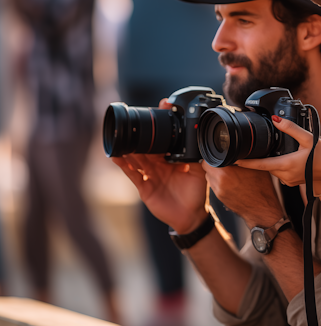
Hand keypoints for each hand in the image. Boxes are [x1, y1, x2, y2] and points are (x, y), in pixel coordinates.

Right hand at [112, 98, 207, 233]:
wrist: (191, 216)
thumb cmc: (196, 194)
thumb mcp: (199, 171)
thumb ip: (195, 155)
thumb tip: (199, 138)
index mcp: (170, 159)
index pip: (162, 141)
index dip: (159, 128)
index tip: (160, 110)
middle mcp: (158, 165)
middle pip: (146, 147)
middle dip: (140, 135)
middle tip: (133, 120)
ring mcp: (149, 175)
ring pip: (136, 158)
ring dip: (128, 148)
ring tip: (119, 135)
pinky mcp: (144, 187)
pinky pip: (132, 175)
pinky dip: (124, 165)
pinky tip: (116, 156)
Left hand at [202, 163, 283, 227]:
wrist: (262, 210)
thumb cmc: (262, 190)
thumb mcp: (256, 167)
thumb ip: (244, 158)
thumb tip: (238, 150)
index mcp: (226, 173)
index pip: (209, 160)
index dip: (215, 156)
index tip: (221, 156)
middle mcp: (219, 182)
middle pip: (207, 168)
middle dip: (214, 164)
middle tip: (225, 163)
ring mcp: (218, 191)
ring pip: (209, 176)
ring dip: (216, 173)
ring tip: (229, 173)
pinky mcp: (220, 198)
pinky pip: (214, 185)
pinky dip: (219, 181)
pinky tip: (231, 182)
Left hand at [235, 116, 320, 193]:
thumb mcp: (309, 139)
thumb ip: (291, 129)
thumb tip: (275, 119)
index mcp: (287, 164)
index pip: (261, 165)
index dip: (245, 163)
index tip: (233, 160)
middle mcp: (287, 175)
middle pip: (266, 166)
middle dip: (259, 159)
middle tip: (252, 149)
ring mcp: (291, 180)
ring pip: (273, 170)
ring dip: (270, 162)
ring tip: (269, 151)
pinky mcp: (295, 182)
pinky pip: (281, 173)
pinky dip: (279, 165)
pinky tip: (286, 157)